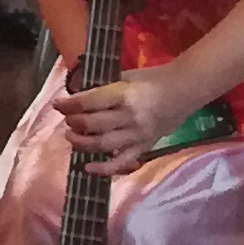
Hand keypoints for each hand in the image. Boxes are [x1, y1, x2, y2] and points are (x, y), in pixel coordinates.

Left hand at [57, 65, 189, 176]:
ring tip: (71, 138)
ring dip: (82, 143)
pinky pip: (121, 162)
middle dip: (74, 123)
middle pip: (93, 124)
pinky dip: (104, 168)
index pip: (90, 102)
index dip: (70, 104)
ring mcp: (137, 135)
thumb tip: (79, 95)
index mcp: (124, 94)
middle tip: (67, 120)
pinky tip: (87, 167)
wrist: (185, 91)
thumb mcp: (128, 75)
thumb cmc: (154, 79)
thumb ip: (105, 87)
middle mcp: (129, 117)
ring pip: (103, 145)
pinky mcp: (144, 147)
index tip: (58, 104)